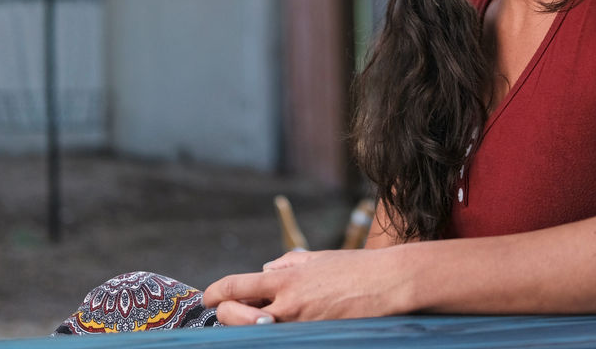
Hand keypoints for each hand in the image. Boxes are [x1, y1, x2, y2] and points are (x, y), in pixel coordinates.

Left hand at [202, 247, 409, 324]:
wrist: (388, 284)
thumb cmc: (355, 267)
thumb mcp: (317, 258)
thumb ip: (288, 263)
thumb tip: (266, 268)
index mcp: (285, 277)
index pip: (235, 286)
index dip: (214, 293)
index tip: (207, 297)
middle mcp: (287, 302)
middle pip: (233, 315)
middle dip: (224, 314)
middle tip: (224, 311)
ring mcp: (299, 324)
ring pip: (254, 331)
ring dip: (249, 327)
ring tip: (256, 319)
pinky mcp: (313, 335)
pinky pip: (282, 338)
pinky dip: (275, 333)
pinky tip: (279, 328)